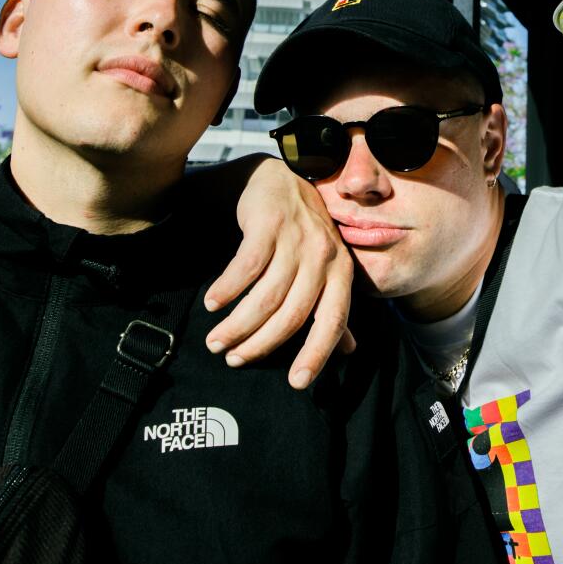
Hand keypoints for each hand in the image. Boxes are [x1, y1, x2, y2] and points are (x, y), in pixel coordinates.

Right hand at [203, 155, 355, 388]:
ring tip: (215, 341)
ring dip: (237, 324)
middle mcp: (323, 257)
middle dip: (260, 344)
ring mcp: (296, 239)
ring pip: (266, 296)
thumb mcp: (325, 268)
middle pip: (292, 315)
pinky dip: (227, 289)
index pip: (332, 322)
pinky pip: (246, 267)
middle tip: (233, 360)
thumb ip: (333, 308)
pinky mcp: (269, 224)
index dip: (316, 355)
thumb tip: (349, 351)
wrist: (280, 180)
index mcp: (341, 273)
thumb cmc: (303, 233)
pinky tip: (212, 304)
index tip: (296, 383)